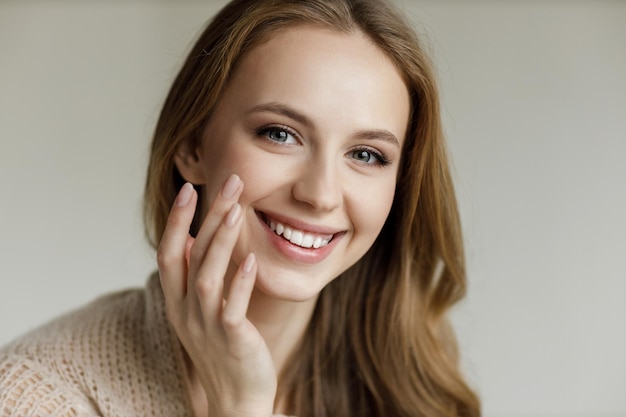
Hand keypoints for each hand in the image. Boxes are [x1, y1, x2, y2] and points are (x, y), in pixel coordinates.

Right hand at [157, 175, 275, 416]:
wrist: (236, 396)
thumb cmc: (222, 346)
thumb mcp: (200, 309)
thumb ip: (196, 275)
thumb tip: (195, 237)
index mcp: (176, 300)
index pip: (169, 253)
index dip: (178, 221)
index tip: (190, 188)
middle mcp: (185, 311)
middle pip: (190, 256)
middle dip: (207, 218)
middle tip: (230, 184)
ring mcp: (206, 326)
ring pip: (207, 278)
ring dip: (221, 242)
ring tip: (236, 211)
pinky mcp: (231, 340)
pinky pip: (232, 309)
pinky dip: (240, 284)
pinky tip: (251, 261)